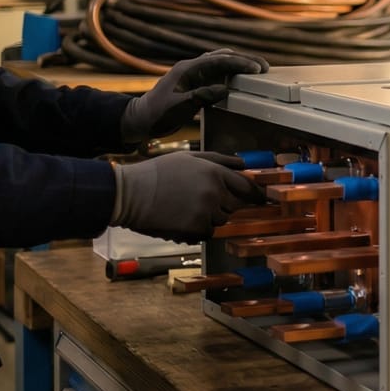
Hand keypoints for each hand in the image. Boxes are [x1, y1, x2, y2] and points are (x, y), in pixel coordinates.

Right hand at [110, 151, 264, 241]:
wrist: (130, 193)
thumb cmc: (157, 173)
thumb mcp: (189, 158)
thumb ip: (219, 159)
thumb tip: (242, 164)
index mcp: (215, 172)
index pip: (246, 187)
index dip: (254, 194)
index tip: (259, 199)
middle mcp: (215, 192)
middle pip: (236, 205)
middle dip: (226, 205)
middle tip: (206, 202)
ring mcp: (206, 211)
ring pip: (221, 220)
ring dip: (211, 217)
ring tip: (187, 208)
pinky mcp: (194, 228)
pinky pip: (207, 232)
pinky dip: (198, 229)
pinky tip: (181, 219)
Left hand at [121, 49, 269, 142]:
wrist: (141, 119)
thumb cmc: (157, 113)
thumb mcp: (178, 107)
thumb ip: (201, 96)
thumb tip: (225, 90)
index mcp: (187, 69)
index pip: (219, 61)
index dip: (240, 63)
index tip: (257, 70)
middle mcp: (192, 68)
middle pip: (223, 57)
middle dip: (245, 60)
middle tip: (265, 67)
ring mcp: (194, 74)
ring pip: (221, 63)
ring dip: (240, 65)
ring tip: (258, 70)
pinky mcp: (195, 83)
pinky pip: (217, 73)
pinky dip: (232, 73)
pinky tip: (241, 78)